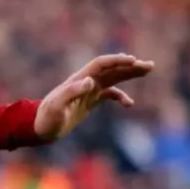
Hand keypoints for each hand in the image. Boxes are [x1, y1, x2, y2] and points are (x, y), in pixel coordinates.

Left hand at [33, 53, 155, 141]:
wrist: (40, 128)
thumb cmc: (47, 118)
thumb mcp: (57, 106)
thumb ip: (71, 92)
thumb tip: (89, 80)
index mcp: (78, 80)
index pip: (100, 65)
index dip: (116, 61)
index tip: (133, 60)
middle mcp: (84, 83)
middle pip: (111, 69)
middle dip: (130, 66)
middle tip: (150, 65)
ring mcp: (88, 92)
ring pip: (113, 79)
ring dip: (129, 74)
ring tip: (147, 71)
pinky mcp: (89, 102)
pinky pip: (109, 94)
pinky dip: (120, 96)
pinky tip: (129, 104)